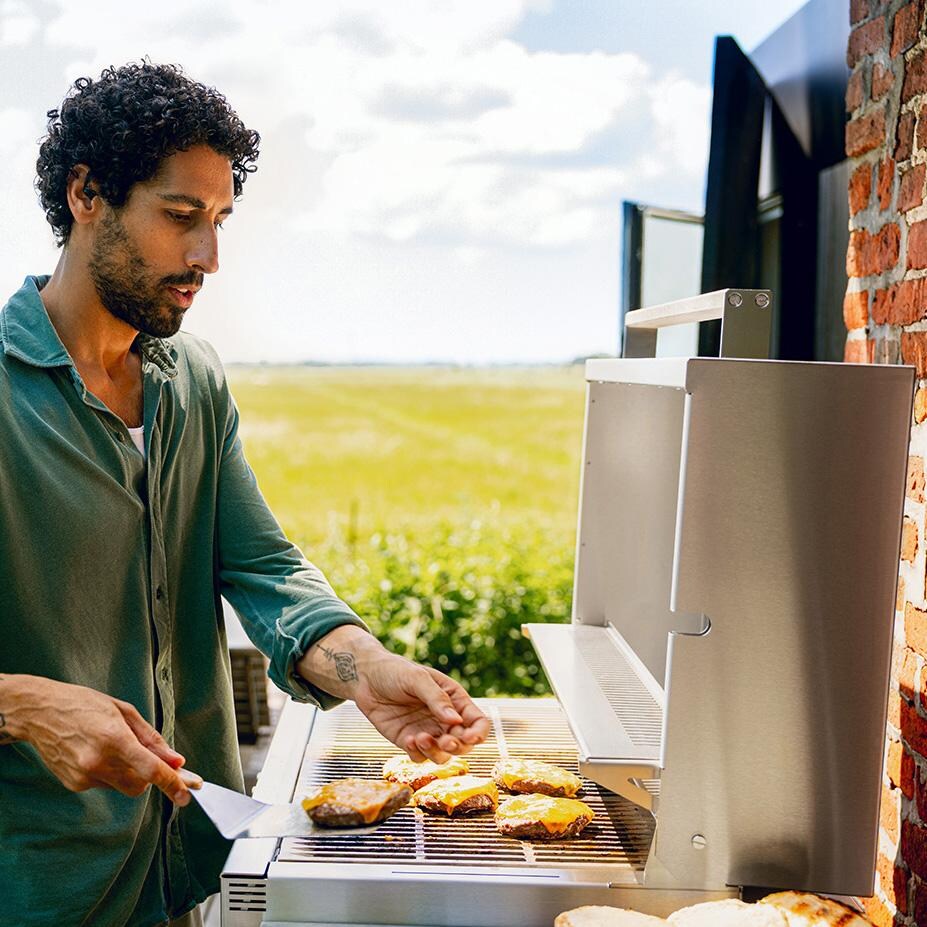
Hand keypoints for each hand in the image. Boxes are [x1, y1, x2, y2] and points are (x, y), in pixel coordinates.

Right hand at [0, 674, 192, 805]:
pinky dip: (109, 772)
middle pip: (140, 785)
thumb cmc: (83, 705)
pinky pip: (104, 784)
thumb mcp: (124, 711)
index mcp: (114, 739)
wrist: (39, 713)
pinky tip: (95, 752)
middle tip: (153, 759)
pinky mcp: (74, 784)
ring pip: (122, 786)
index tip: (187, 794)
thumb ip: (152, 739)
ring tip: (112, 745)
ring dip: (128, 772)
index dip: (172, 783)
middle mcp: (97, 762)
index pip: (150, 770)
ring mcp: (83, 776)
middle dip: (150, 776)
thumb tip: (175, 760)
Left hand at [298, 626, 490, 762]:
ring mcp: (428, 732)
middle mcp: (444, 719)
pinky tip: (408, 740)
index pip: (478, 721)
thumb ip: (437, 698)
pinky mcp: (409, 742)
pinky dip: (417, 753)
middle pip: (464, 743)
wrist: (365, 677)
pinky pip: (419, 757)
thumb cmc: (395, 671)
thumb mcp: (417, 678)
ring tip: (420, 739)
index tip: (469, 737)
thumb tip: (457, 721)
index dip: (479, 733)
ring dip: (436, 752)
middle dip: (458, 746)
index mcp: (455, 700)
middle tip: (446, 742)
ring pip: (443, 755)